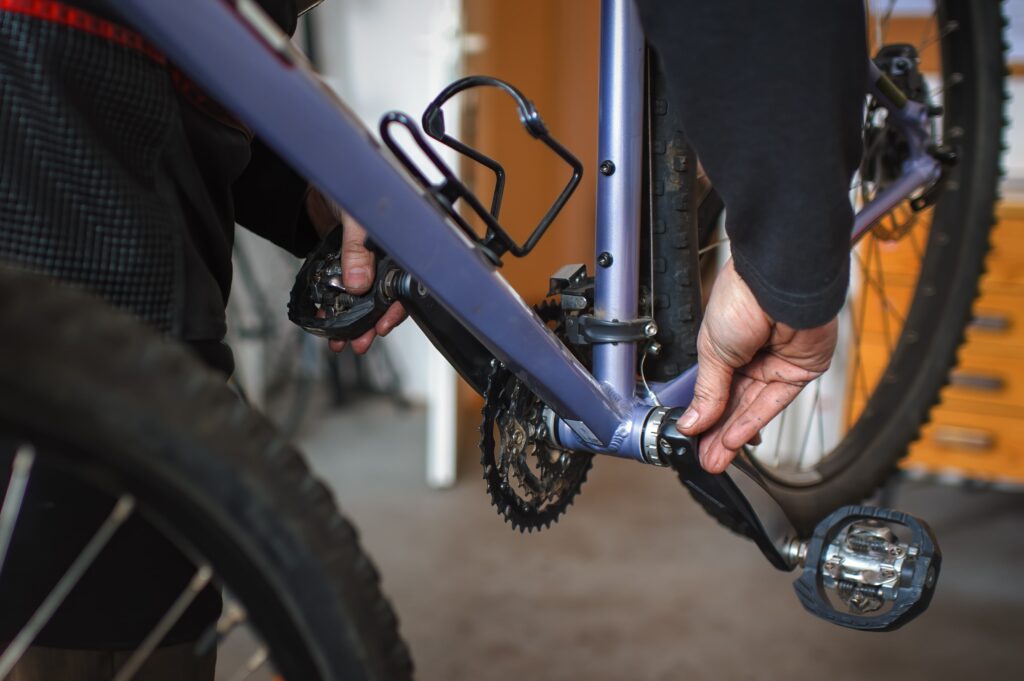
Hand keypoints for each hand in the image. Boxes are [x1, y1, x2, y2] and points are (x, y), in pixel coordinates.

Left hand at [306, 190, 406, 353]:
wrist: (319, 169)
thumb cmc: (350, 180)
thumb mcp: (357, 216)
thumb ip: (357, 250)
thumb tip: (358, 285)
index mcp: (403, 243)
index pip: (406, 284)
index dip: (396, 309)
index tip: (382, 327)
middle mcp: (388, 254)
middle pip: (384, 297)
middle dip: (370, 323)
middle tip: (359, 343)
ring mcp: (366, 259)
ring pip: (362, 297)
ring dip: (351, 320)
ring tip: (339, 340)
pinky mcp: (346, 260)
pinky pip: (342, 287)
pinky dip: (334, 304)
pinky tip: (325, 318)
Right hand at [676, 259, 837, 472]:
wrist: (778, 282)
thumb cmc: (742, 298)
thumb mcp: (712, 350)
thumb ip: (707, 392)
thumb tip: (691, 421)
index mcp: (726, 346)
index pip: (714, 390)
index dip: (704, 416)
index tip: (691, 438)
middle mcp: (752, 356)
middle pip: (734, 403)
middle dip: (717, 433)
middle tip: (703, 458)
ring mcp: (776, 364)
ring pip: (752, 407)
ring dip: (733, 435)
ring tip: (715, 459)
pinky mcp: (801, 370)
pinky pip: (774, 402)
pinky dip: (753, 421)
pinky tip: (734, 439)